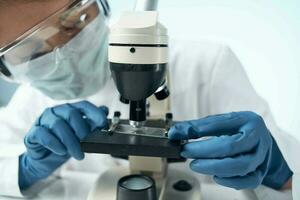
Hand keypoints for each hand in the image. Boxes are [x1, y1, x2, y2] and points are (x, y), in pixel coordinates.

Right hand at [19, 101, 107, 189]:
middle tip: (86, 144)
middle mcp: (57, 112)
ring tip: (77, 153)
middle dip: (82, 130)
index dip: (95, 113)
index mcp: (70, 110)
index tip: (104, 124)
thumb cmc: (64, 144)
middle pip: (71, 114)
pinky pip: (44, 134)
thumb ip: (93, 123)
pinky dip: (55, 144)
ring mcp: (44, 120)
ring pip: (58, 124)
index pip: (84, 105)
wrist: (45, 160)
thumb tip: (105, 110)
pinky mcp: (34, 132)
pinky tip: (62, 151)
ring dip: (70, 141)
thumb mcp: (82, 135)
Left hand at [169, 111, 292, 189]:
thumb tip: (175, 132)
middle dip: (204, 151)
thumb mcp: (222, 121)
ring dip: (214, 167)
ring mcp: (261, 156)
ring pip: (241, 166)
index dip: (197, 130)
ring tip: (196, 165)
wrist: (263, 140)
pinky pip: (249, 181)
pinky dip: (230, 181)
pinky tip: (215, 177)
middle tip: (186, 152)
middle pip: (231, 146)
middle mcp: (257, 137)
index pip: (220, 124)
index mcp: (247, 120)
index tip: (178, 134)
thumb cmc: (240, 129)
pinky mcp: (261, 172)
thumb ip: (198, 126)